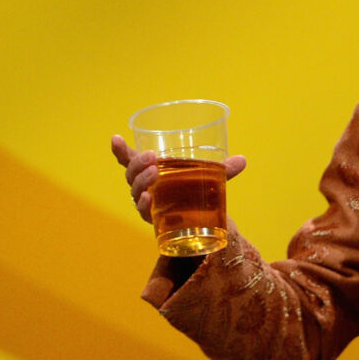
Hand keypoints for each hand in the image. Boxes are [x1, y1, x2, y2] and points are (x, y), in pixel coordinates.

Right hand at [110, 134, 246, 223]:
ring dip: (141, 181)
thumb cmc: (197, 191)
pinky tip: (149, 198)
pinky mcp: (154, 218)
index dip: (120, 150)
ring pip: (135, 190)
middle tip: (152, 157)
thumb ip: (223, 169)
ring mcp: (148, 202)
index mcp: (152, 170)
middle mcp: (145, 186)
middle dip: (138, 164)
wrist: (199, 222)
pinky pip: (144, 212)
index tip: (115, 138)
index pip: (130, 160)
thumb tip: (242, 160)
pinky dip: (144, 205)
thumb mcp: (209, 176)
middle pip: (131, 173)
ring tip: (154, 172)